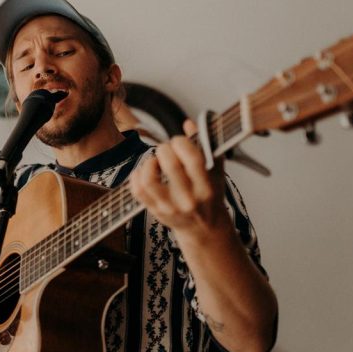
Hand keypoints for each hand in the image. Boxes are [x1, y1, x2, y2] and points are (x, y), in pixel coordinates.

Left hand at [129, 119, 228, 242]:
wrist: (204, 228)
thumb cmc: (210, 196)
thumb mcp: (215, 171)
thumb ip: (206, 146)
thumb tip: (188, 123)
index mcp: (206, 187)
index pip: (192, 158)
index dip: (182, 142)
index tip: (179, 141)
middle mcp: (188, 199)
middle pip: (169, 165)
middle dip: (165, 149)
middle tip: (167, 149)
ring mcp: (169, 207)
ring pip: (149, 179)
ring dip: (149, 163)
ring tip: (155, 161)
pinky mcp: (155, 211)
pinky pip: (137, 191)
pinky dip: (137, 175)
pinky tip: (145, 170)